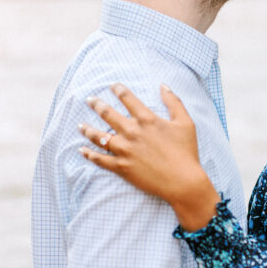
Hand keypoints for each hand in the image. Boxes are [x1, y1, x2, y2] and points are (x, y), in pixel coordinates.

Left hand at [78, 84, 220, 228]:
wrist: (183, 182)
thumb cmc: (186, 152)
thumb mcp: (185, 123)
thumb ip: (174, 102)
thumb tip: (163, 85)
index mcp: (147, 119)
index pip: (127, 98)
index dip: (118, 89)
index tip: (112, 85)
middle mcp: (132, 132)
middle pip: (107, 113)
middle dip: (96, 104)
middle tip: (89, 100)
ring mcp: (124, 150)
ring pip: (99, 136)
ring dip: (87, 129)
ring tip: (80, 125)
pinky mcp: (121, 167)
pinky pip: (100, 159)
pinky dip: (89, 154)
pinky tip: (81, 150)